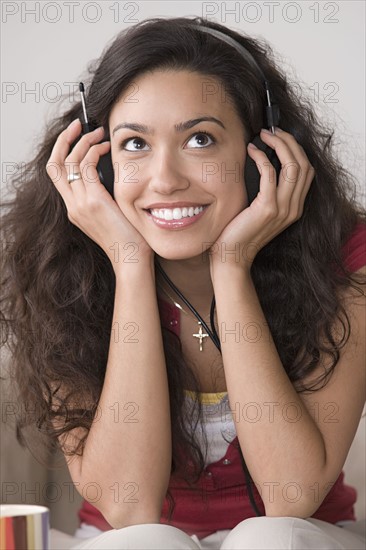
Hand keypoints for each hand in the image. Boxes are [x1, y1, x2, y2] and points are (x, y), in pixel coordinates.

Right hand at [46, 118, 152, 270]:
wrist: (130, 259)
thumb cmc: (129, 238)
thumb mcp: (111, 214)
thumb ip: (105, 195)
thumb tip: (110, 171)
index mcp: (75, 209)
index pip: (58, 174)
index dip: (64, 152)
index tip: (77, 137)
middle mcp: (73, 206)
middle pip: (54, 165)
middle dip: (64, 140)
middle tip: (79, 125)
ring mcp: (80, 204)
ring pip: (69, 161)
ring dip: (83, 141)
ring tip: (99, 133)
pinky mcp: (94, 201)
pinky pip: (86, 166)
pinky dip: (94, 151)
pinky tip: (106, 148)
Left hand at [209, 128, 314, 274]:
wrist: (231, 256)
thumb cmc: (239, 232)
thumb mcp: (260, 209)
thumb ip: (268, 191)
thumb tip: (263, 161)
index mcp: (294, 207)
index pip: (307, 171)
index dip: (296, 150)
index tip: (280, 137)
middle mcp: (293, 208)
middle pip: (303, 164)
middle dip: (289, 142)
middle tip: (272, 131)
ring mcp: (283, 209)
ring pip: (293, 166)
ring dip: (279, 145)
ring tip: (264, 136)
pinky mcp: (267, 208)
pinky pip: (270, 174)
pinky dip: (261, 158)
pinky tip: (252, 151)